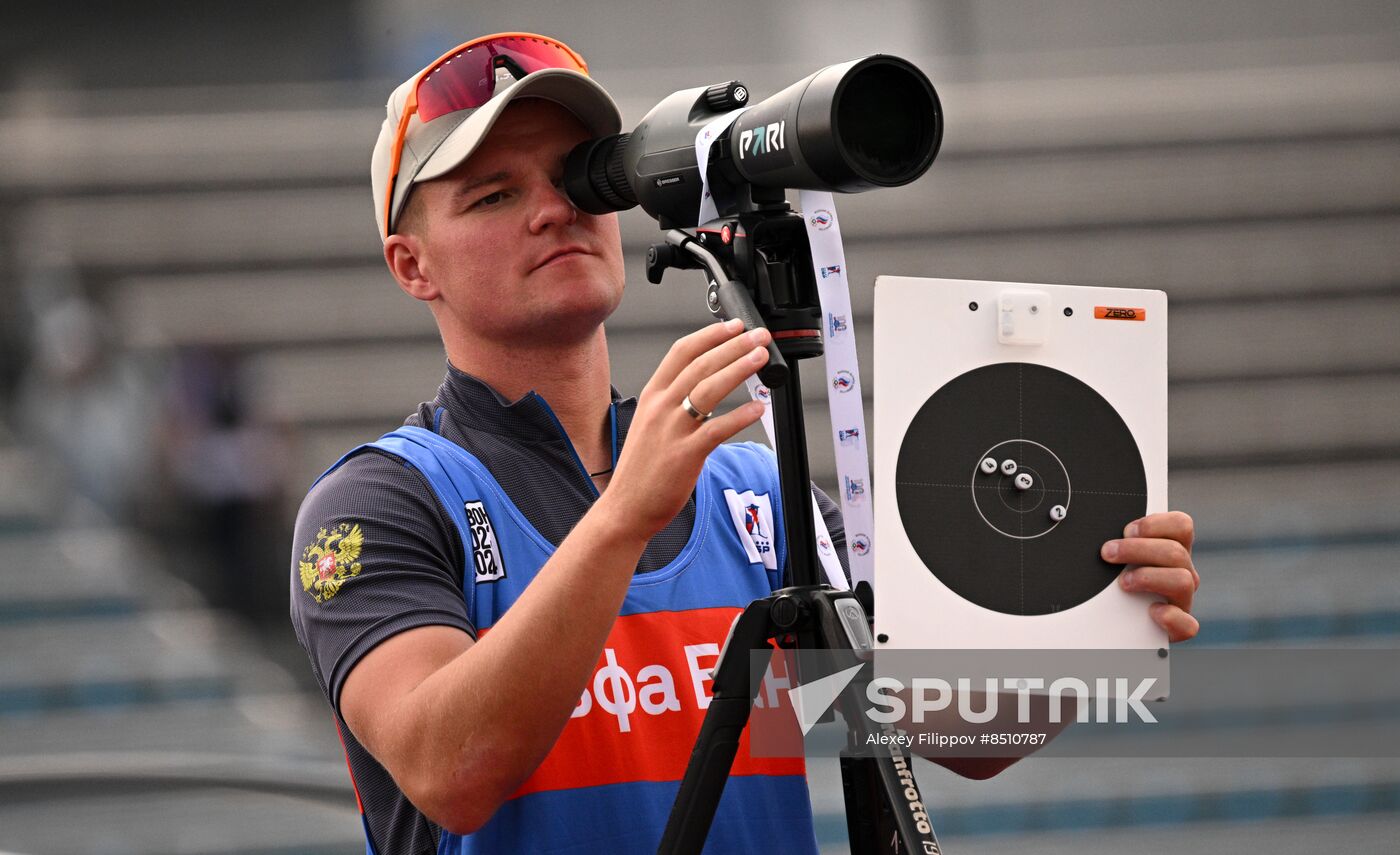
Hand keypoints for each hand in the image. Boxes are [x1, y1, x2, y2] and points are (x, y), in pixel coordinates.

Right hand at [603, 319, 769, 538]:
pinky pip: (717, 429)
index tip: (733, 326)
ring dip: (738, 368)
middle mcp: (661, 408)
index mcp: (652, 397)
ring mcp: (672, 431)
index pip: (681, 352)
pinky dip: (740, 416)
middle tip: (758, 337)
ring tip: (760, 357)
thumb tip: (706, 386)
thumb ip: (674, 403)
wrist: (625, 507)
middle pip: (700, 365)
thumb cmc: (641, 470)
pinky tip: (758, 407)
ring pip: (709, 389)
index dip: (710, 335)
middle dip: (733, 346)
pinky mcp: (685, 455)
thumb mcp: (650, 424)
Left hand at [1101, 511, 1199, 641]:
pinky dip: (1170, 616)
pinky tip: (1152, 611)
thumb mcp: (1118, 559)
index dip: (1155, 524)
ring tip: (1123, 583)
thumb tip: (1098, 533)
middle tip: (1109, 553)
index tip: (1127, 530)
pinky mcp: (1179, 627)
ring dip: (1149, 577)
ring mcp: (1182, 600)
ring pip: (1184, 581)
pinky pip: (1188, 624)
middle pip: (1176, 552)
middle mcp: (1182, 572)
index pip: (1181, 526)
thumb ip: (1119, 543)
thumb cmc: (1116, 586)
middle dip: (1137, 549)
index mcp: (1171, 550)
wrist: (1117, 624)